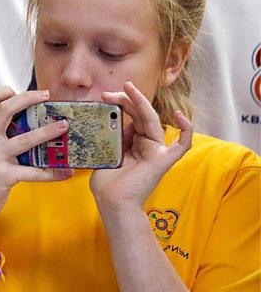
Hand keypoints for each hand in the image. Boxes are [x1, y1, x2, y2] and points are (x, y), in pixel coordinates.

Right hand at [0, 88, 72, 227]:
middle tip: (46, 95)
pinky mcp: (4, 176)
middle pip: (5, 109)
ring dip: (48, 132)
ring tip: (64, 126)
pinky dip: (52, 172)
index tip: (20, 92)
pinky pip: (33, 172)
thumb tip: (24, 126)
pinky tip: (66, 172)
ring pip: (25, 139)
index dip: (3, 91)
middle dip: (27, 98)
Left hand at [90, 82, 192, 214]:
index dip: (120, 104)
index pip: (130, 118)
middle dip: (126, 100)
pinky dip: (186, 130)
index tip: (105, 96)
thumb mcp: (105, 154)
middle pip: (140, 116)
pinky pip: (182, 145)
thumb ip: (111, 138)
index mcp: (133, 144)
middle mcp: (147, 145)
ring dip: (140, 103)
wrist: (113, 203)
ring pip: (153, 121)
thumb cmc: (107, 184)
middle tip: (108, 92)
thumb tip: (111, 120)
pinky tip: (180, 116)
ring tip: (127, 88)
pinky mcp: (164, 160)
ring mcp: (157, 151)